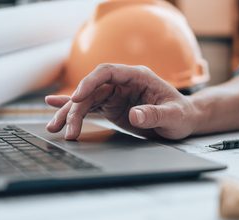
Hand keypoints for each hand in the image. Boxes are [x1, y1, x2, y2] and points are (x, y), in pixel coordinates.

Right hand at [45, 64, 199, 139]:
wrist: (184, 121)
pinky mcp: (112, 107)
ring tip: (53, 127)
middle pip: (92, 90)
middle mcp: (123, 83)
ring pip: (86, 101)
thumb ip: (155, 114)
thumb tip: (135, 115)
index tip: (77, 97)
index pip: (107, 72)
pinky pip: (89, 107)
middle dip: (75, 108)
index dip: (90, 82)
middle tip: (67, 128)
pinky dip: (72, 110)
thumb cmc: (182, 115)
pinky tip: (54, 109)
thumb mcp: (173, 116)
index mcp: (137, 76)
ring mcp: (115, 95)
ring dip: (69, 113)